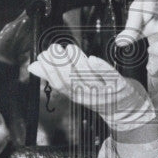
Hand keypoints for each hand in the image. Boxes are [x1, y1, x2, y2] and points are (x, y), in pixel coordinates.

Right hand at [28, 43, 156, 133]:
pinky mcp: (119, 86)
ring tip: (71, 48)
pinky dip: (100, 67)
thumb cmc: (96, 93)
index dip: (48, 71)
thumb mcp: (74, 87)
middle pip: (71, 81)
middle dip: (60, 64)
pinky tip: (91, 58)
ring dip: (77, 61)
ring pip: (87, 78)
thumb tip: (33, 66)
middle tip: (54, 48)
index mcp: (75, 95)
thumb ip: (55, 76)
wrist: (125, 109)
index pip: (58, 84)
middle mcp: (88, 95)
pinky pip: (109, 77)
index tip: (42, 56)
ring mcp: (104, 91)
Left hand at [116, 0, 157, 63]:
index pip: (151, 22)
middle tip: (124, 40)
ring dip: (137, 11)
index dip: (136, 31)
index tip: (125, 42)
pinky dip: (146, 1)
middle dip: (131, 24)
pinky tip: (147, 18)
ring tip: (136, 29)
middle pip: (146, 10)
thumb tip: (150, 47)